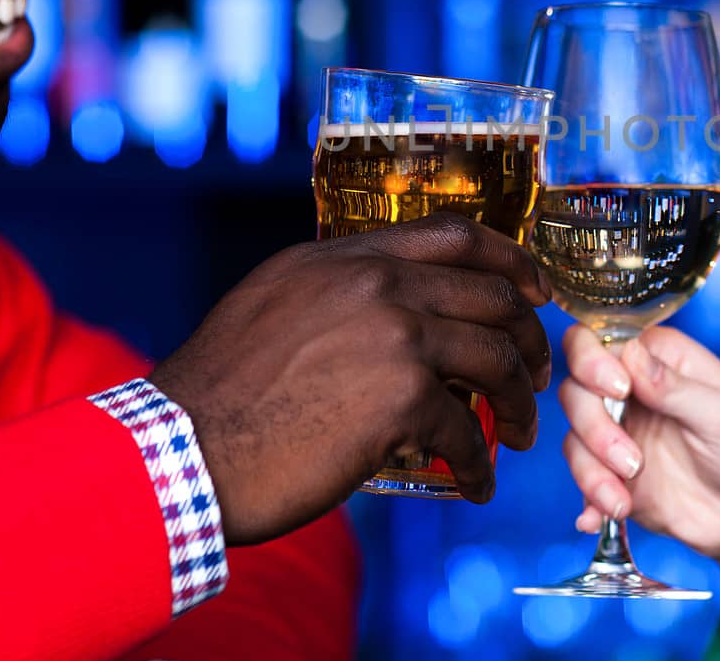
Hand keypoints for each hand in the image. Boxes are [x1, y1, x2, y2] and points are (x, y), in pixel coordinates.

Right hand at [149, 212, 553, 545]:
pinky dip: (480, 463)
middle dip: (528, 339)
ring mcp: (393, 336)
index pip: (452, 235)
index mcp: (344, 257)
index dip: (509, 259)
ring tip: (518, 434)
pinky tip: (476, 484)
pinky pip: (466, 430)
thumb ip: (335, 292)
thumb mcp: (273, 304)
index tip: (536, 289)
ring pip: (495, 359)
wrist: (182, 448)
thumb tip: (390, 308)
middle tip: (537, 374)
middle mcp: (375, 284)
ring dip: (518, 402)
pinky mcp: (400, 400)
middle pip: (491, 296)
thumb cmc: (219, 392)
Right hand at [560, 324, 719, 563]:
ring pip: (573, 438)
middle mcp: (629, 391)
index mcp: (658, 360)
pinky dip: (586, 501)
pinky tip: (593, 520)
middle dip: (593, 426)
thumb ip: (676, 387)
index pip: (600, 341)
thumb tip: (631, 353)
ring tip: (624, 501)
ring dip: (591, 471)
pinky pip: (582, 480)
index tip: (619, 390)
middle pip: (576, 390)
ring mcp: (618, 433)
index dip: (594, 361)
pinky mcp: (612, 474)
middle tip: (631, 461)